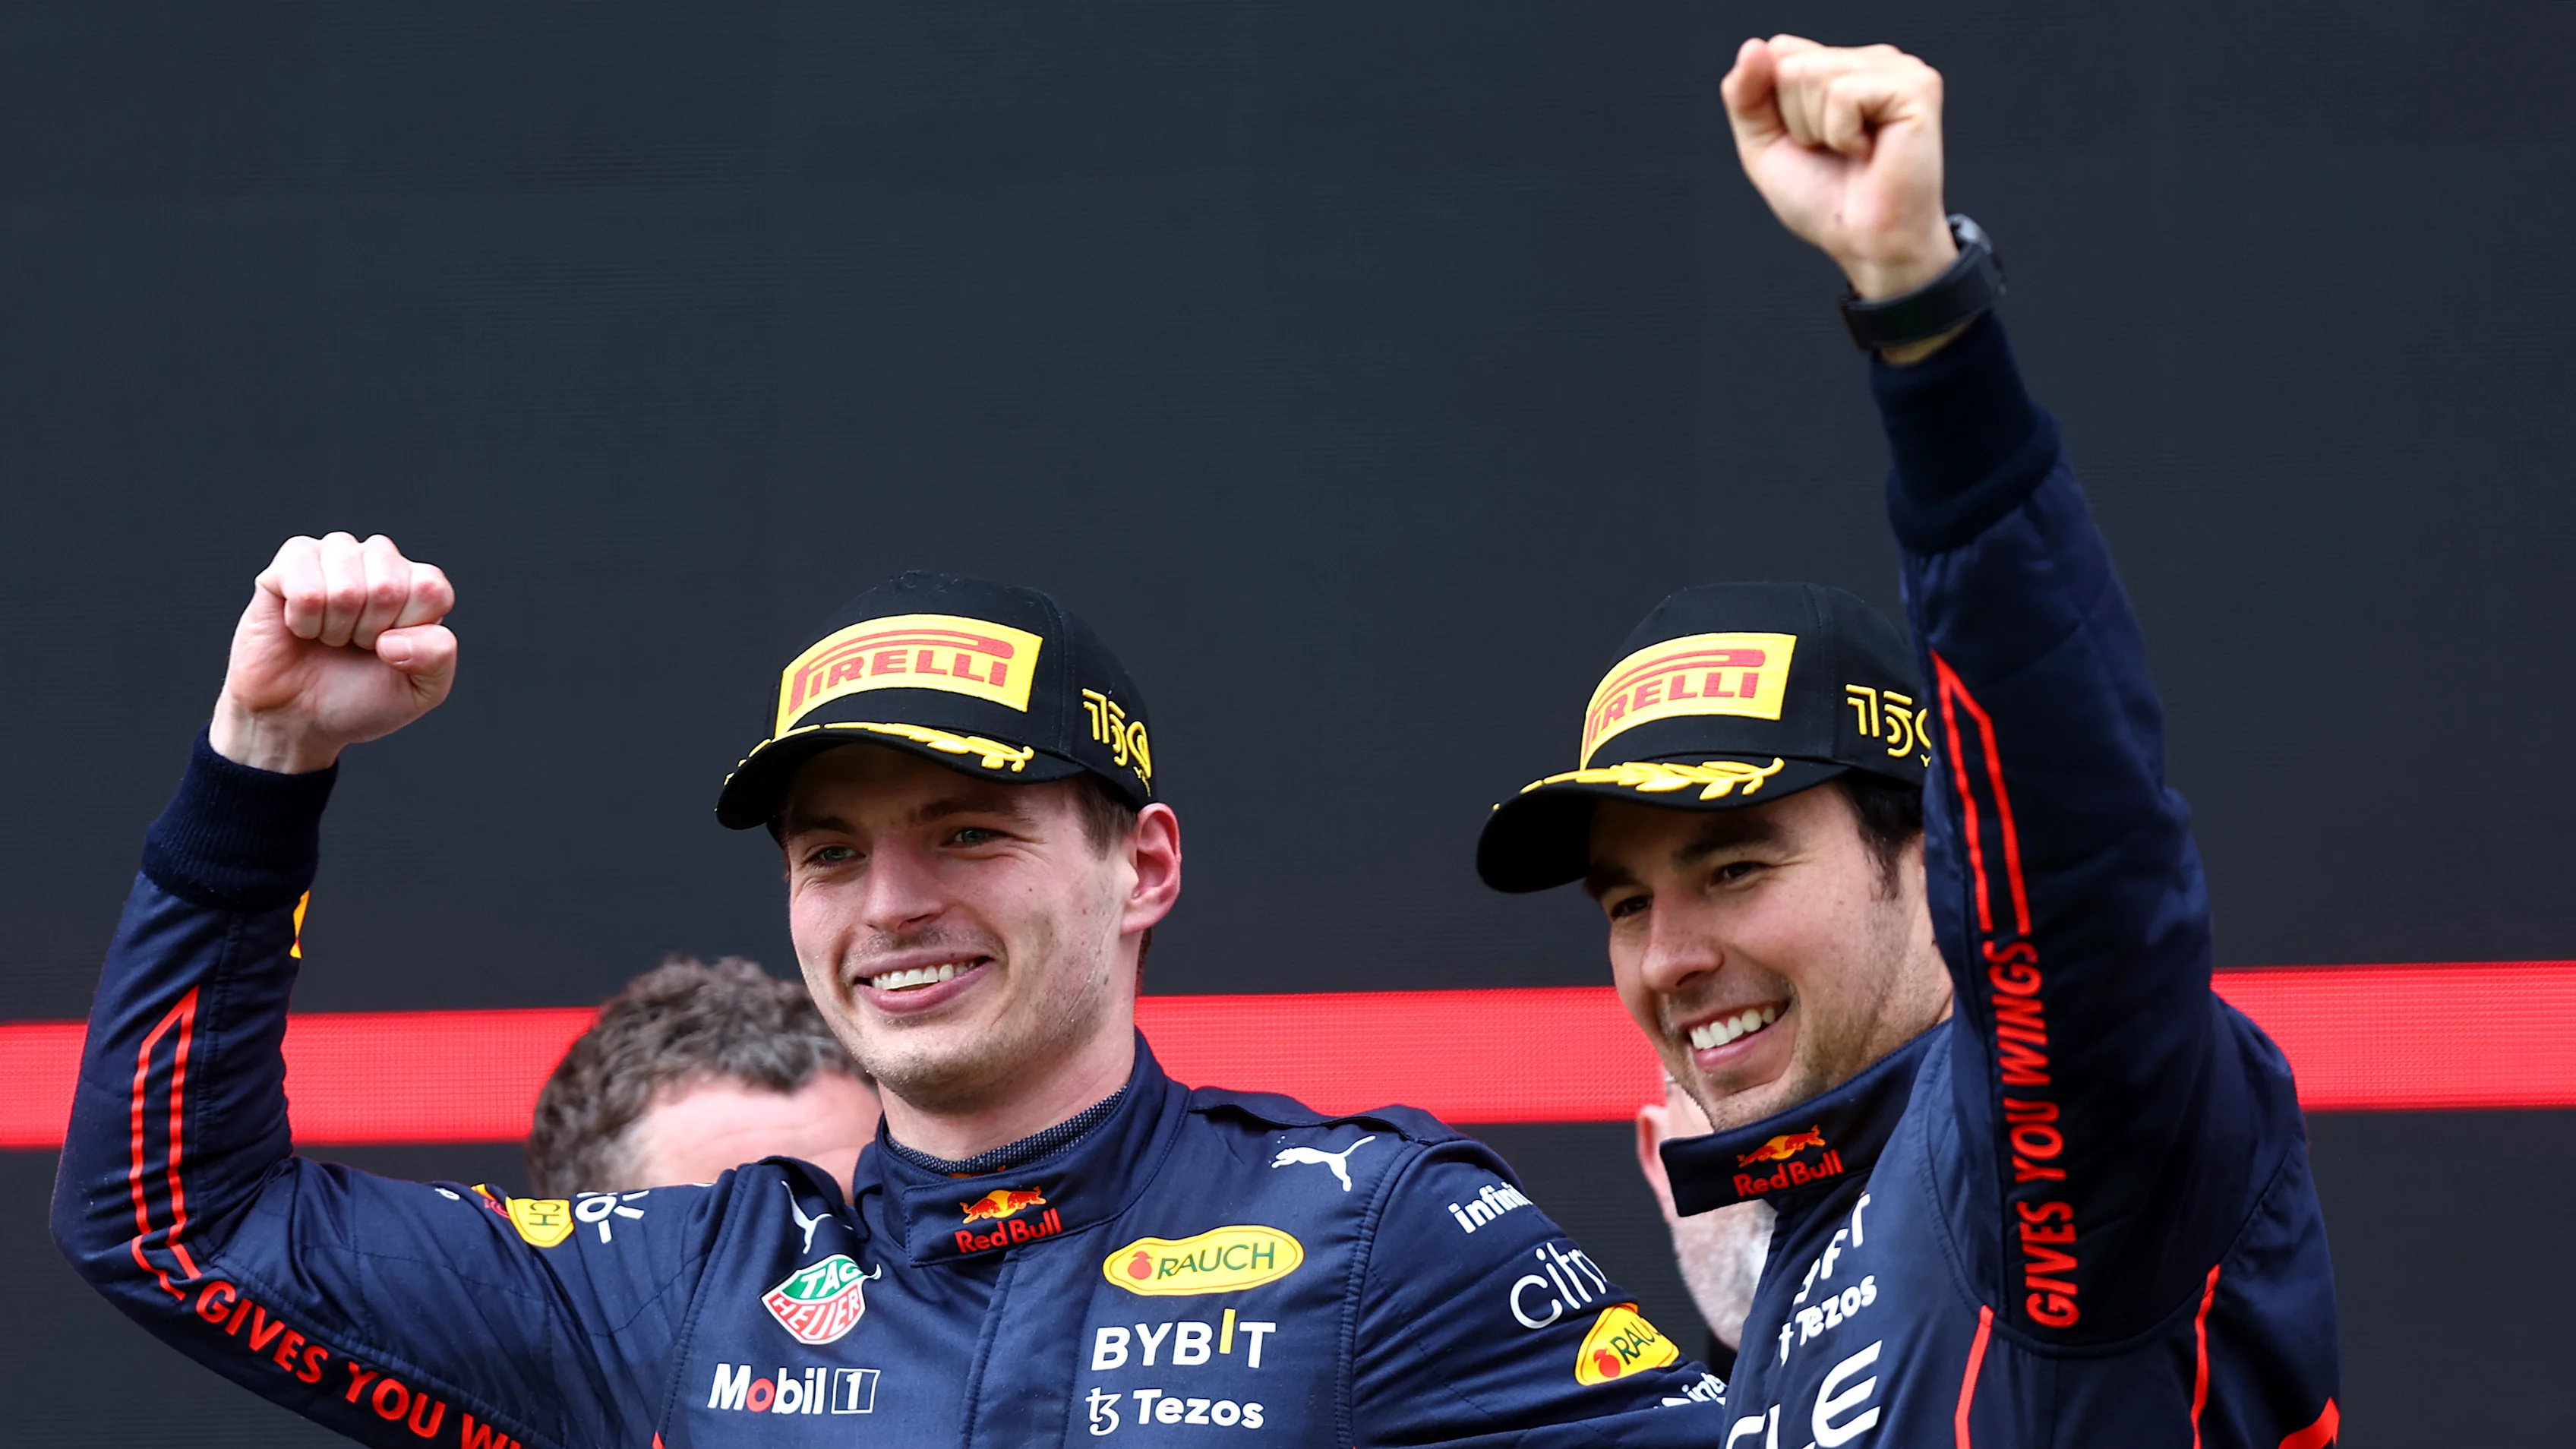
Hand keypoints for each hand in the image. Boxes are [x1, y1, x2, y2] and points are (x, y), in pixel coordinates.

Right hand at [209, 533, 457, 773]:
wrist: (300, 717)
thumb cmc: (361, 697)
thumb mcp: (422, 690)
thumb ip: (437, 657)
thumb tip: (396, 638)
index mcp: (419, 584)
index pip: (430, 588)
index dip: (408, 631)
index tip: (392, 650)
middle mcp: (379, 560)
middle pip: (389, 585)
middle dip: (369, 631)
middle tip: (355, 644)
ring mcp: (334, 555)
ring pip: (346, 588)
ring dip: (335, 627)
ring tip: (330, 636)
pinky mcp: (290, 561)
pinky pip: (304, 587)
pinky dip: (303, 621)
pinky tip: (301, 627)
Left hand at [1721, 37, 1956, 304]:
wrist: (1864, 243)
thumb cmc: (1825, 199)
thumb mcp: (1764, 145)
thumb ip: (1745, 95)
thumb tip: (1753, 48)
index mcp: (1842, 65)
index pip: (1778, 52)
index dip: (1775, 107)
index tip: (1806, 142)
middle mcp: (1872, 59)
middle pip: (1791, 63)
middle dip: (1796, 120)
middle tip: (1833, 152)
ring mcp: (1898, 68)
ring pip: (1813, 73)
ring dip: (1818, 129)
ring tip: (1852, 152)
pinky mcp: (1916, 87)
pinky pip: (1843, 93)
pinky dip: (1842, 134)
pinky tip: (1870, 152)